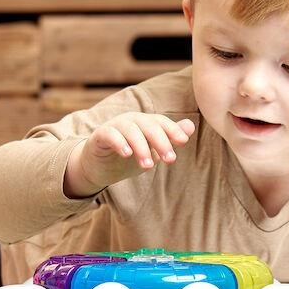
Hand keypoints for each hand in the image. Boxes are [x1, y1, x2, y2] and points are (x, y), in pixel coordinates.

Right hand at [64, 112, 195, 198]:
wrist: (98, 168)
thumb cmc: (127, 158)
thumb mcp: (151, 151)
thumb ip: (169, 139)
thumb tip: (190, 126)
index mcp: (144, 123)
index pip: (160, 122)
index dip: (172, 130)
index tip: (183, 142)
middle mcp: (130, 121)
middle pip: (148, 124)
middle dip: (161, 141)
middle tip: (170, 159)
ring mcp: (114, 126)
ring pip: (130, 130)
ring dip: (141, 147)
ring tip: (148, 166)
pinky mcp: (99, 136)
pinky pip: (109, 134)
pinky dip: (119, 142)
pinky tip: (127, 153)